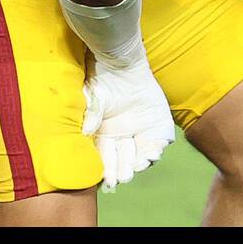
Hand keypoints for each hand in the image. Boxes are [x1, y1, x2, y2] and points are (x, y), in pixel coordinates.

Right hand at [80, 57, 174, 190]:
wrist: (124, 64)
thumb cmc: (104, 81)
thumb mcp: (94, 98)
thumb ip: (92, 115)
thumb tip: (85, 132)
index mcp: (104, 136)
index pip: (105, 157)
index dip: (106, 168)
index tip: (105, 179)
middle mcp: (122, 138)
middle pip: (122, 159)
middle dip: (121, 170)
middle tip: (121, 179)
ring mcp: (141, 133)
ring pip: (139, 155)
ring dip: (137, 164)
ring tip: (135, 169)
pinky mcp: (157, 127)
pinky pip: (158, 143)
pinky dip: (155, 151)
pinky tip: (151, 156)